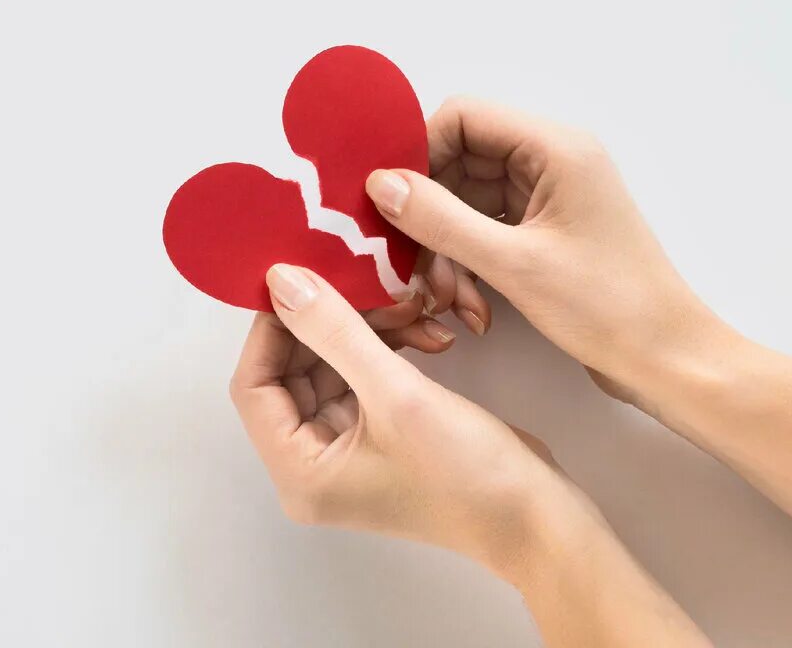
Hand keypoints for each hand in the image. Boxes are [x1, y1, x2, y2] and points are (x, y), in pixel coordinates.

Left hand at [230, 263, 586, 574]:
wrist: (537, 515)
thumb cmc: (465, 472)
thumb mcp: (397, 394)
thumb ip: (335, 331)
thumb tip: (281, 280)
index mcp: (298, 471)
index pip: (254, 385)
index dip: (272, 327)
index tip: (302, 276)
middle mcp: (313, 464)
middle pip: (294, 371)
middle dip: (331, 321)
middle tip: (370, 279)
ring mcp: (349, 451)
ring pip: (335, 366)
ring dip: (369, 328)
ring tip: (413, 304)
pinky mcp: (382, 436)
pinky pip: (366, 376)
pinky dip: (391, 347)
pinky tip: (428, 331)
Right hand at [365, 96, 731, 403]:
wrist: (667, 359)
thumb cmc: (607, 307)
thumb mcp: (514, 264)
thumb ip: (441, 220)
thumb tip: (381, 184)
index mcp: (556, 148)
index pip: (463, 117)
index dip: (419, 153)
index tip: (390, 203)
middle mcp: (552, 162)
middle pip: (460, 162)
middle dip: (430, 215)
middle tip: (412, 266)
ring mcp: (549, 199)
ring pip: (467, 203)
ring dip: (446, 249)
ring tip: (447, 299)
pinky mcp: (545, 234)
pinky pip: (486, 232)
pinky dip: (468, 264)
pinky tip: (471, 307)